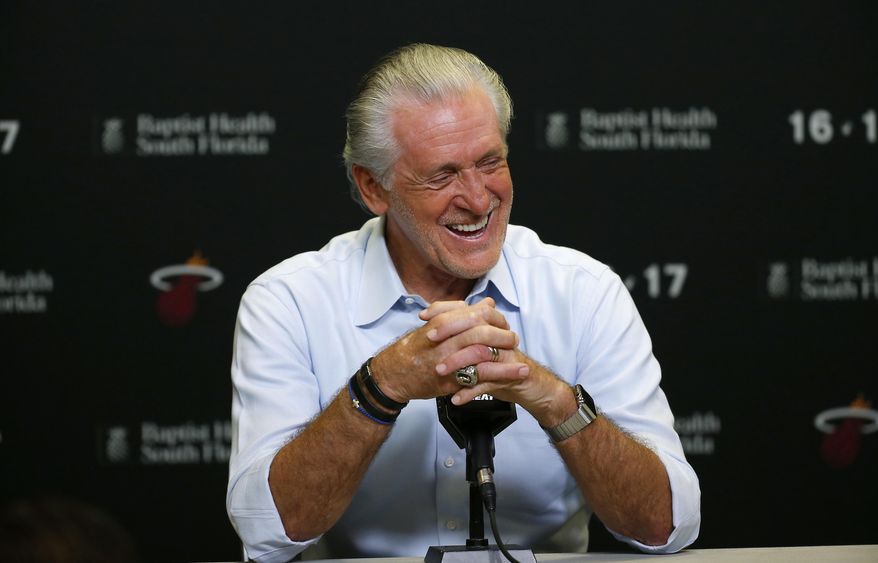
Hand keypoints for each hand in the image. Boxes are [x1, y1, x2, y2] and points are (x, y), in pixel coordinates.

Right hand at [369, 298, 522, 402]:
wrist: (391, 375)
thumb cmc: (411, 350)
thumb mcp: (432, 327)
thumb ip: (458, 315)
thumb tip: (486, 304)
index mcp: (442, 322)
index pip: (476, 312)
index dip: (494, 317)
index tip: (502, 323)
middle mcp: (445, 337)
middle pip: (482, 329)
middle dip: (503, 334)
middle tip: (514, 339)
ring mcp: (448, 358)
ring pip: (484, 351)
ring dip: (506, 355)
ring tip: (520, 360)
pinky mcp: (451, 378)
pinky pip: (480, 374)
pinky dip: (501, 374)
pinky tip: (514, 375)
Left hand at [422, 300, 571, 423]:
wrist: (532, 385)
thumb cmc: (501, 365)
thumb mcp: (482, 346)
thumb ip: (465, 332)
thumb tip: (437, 320)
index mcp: (492, 326)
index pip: (468, 309)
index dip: (446, 310)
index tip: (425, 316)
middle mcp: (500, 336)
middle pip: (475, 325)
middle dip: (450, 330)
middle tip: (429, 339)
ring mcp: (506, 355)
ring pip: (481, 352)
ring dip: (459, 362)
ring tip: (440, 371)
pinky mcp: (512, 376)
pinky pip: (489, 382)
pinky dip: (471, 391)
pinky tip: (456, 398)